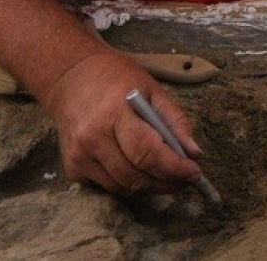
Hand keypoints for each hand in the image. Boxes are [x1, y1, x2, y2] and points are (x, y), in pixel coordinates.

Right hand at [38, 50, 203, 195]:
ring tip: (166, 175)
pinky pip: (108, 186)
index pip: (147, 152)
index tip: (194, 173)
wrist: (71, 78)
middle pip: (135, 176)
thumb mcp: (151, 89)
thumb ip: (175, 121)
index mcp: (114, 113)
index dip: (174, 168)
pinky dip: (128, 184)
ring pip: (122, 187)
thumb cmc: (116, 80)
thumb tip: (195, 153)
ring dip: (149, 186)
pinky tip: (138, 169)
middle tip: (185, 179)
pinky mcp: (72, 168)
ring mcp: (79, 156)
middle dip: (166, 182)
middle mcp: (92, 138)